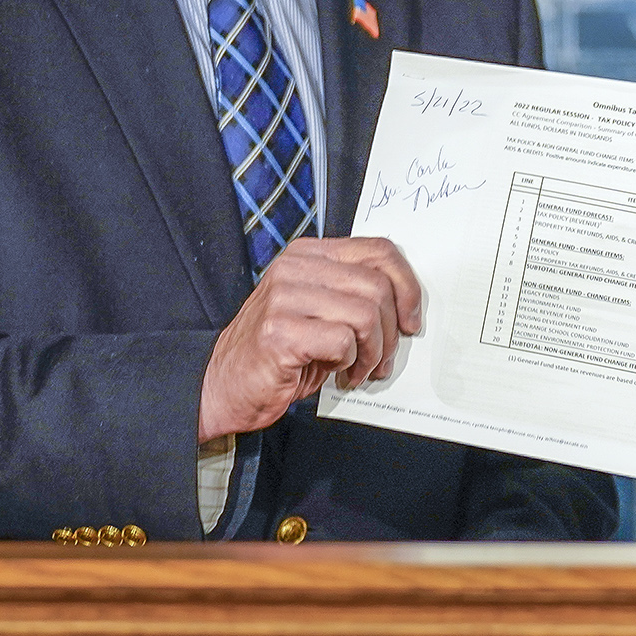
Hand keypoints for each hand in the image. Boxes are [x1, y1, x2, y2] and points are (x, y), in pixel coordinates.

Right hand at [197, 237, 422, 442]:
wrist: (224, 386)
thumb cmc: (279, 352)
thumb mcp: (320, 310)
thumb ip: (354, 294)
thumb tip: (406, 303)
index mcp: (309, 254)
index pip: (378, 250)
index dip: (408, 286)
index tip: (410, 318)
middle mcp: (295, 268)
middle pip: (378, 285)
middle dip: (391, 331)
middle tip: (382, 358)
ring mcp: (284, 297)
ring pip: (365, 314)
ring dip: (373, 352)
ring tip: (359, 369)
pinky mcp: (280, 331)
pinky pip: (343, 342)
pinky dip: (350, 363)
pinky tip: (336, 373)